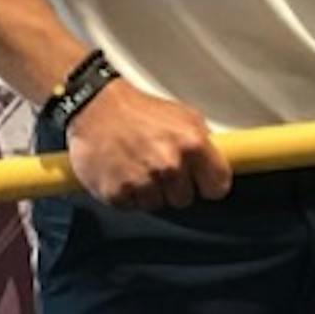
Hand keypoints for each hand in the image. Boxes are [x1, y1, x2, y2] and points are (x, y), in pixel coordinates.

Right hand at [63, 80, 232, 210]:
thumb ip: (203, 142)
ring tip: (138, 166)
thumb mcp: (184, 116)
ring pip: (157, 205)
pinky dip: (127, 194)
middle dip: (175, 187)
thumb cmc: (139, 110)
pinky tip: (123, 172)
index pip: (218, 187)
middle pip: (185, 200)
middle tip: (159, 166)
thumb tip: (216, 164)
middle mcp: (170, 165)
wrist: (96, 107)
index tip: (202, 182)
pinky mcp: (117, 193)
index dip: (209, 185)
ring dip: (149, 191)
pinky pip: (131, 207)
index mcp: (192, 144)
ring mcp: (143, 181)